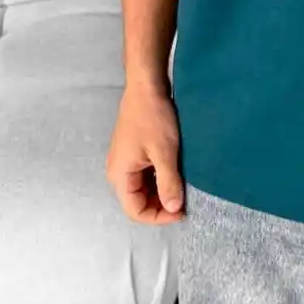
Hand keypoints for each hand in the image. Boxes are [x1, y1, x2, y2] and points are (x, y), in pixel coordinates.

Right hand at [106, 82, 184, 223]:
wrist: (147, 86)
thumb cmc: (153, 118)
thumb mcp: (164, 152)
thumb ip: (168, 182)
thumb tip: (174, 209)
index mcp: (119, 175)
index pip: (135, 211)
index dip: (159, 217)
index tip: (181, 211)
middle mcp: (118, 172)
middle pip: (138, 201)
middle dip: (161, 205)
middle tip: (185, 200)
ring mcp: (125, 161)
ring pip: (143, 188)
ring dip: (162, 191)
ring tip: (183, 187)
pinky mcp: (134, 152)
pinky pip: (146, 175)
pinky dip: (160, 178)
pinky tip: (176, 174)